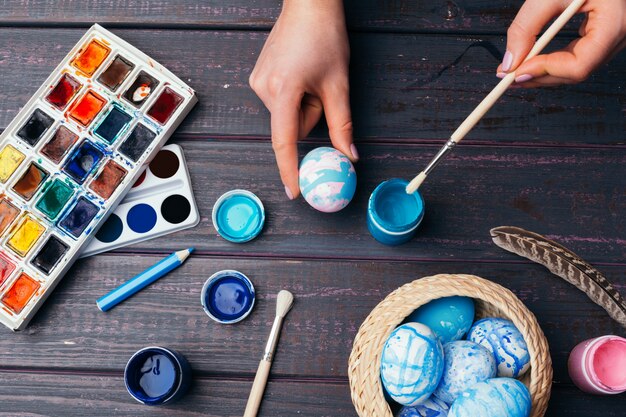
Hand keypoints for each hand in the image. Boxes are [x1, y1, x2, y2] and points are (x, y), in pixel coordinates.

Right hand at [249, 0, 356, 199]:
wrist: (309, 5)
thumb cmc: (325, 37)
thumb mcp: (339, 84)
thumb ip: (342, 125)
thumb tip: (348, 156)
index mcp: (284, 89)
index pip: (285, 140)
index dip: (289, 169)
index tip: (294, 191)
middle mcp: (264, 88)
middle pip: (292, 127)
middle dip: (310, 117)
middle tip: (321, 89)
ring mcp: (258, 82)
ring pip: (287, 116)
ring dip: (302, 106)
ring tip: (310, 77)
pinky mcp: (259, 77)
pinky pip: (281, 103)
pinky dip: (293, 97)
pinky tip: (300, 74)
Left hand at [497, 0, 625, 86]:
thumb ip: (527, 25)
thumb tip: (510, 62)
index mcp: (614, 24)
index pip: (579, 64)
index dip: (545, 71)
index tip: (516, 71)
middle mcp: (618, 36)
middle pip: (575, 72)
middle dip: (537, 76)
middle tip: (506, 77)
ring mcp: (611, 39)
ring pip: (574, 70)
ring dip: (541, 74)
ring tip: (512, 71)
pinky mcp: (600, 38)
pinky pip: (575, 59)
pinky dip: (550, 63)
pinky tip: (529, 63)